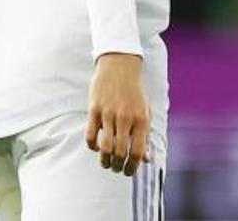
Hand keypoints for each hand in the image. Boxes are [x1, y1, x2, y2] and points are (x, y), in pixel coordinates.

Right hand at [85, 53, 150, 176]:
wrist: (121, 64)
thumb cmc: (135, 91)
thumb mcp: (146, 111)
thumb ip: (146, 136)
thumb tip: (146, 160)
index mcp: (142, 119)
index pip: (137, 153)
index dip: (132, 168)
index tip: (128, 172)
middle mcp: (126, 118)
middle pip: (120, 153)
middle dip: (117, 167)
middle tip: (116, 168)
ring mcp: (109, 113)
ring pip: (104, 148)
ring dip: (104, 161)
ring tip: (106, 163)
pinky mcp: (94, 109)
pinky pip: (90, 136)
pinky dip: (92, 146)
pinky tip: (96, 147)